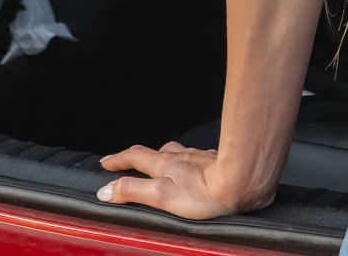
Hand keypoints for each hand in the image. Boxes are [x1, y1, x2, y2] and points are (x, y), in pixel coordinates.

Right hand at [97, 140, 254, 218]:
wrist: (240, 182)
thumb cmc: (204, 192)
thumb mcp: (161, 195)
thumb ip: (133, 191)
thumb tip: (107, 190)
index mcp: (163, 165)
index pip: (134, 157)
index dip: (118, 159)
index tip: (106, 162)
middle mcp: (179, 157)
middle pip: (154, 152)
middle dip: (138, 156)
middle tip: (129, 161)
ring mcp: (198, 158)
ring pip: (176, 152)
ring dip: (165, 156)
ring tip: (162, 163)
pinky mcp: (215, 163)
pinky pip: (196, 158)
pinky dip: (189, 161)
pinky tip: (196, 168)